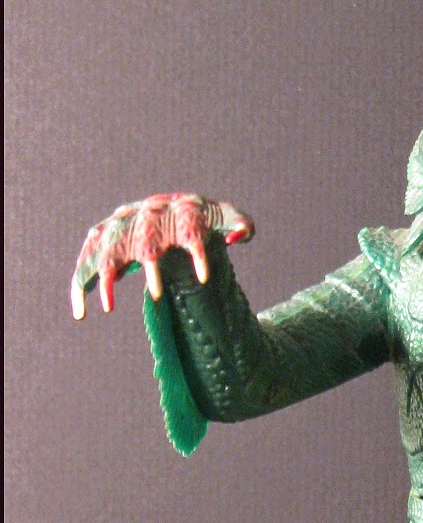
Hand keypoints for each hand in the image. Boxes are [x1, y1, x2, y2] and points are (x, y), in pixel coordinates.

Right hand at [70, 192, 253, 319]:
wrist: (162, 210)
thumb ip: (239, 223)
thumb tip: (241, 235)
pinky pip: (86, 263)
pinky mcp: (101, 242)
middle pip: (144, 235)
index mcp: (177, 209)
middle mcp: (145, 215)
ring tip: (108, 306)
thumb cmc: (197, 218)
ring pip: (108, 248)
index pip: (189, 227)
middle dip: (148, 263)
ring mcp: (120, 227)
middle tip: (156, 294)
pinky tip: (81, 313)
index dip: (196, 252)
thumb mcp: (220, 218)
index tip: (205, 280)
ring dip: (106, 276)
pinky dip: (81, 287)